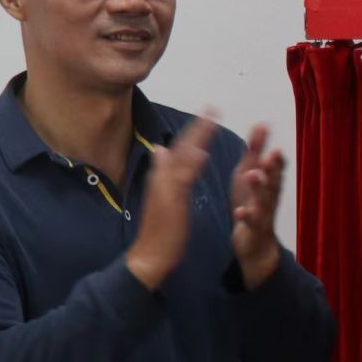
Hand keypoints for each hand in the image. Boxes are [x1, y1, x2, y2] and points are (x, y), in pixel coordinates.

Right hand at [126, 114, 218, 290]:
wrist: (149, 255)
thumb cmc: (160, 229)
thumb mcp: (163, 196)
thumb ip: (163, 173)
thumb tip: (160, 150)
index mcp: (164, 177)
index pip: (180, 149)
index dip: (194, 131)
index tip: (207, 114)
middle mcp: (163, 178)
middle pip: (182, 147)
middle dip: (198, 127)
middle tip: (213, 107)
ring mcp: (165, 189)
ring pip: (182, 158)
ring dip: (197, 138)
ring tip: (211, 119)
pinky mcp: (170, 202)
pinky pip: (181, 181)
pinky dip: (190, 167)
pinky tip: (201, 154)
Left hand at [229, 124, 284, 288]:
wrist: (255, 244)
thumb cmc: (252, 203)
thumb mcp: (251, 174)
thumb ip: (257, 151)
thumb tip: (263, 124)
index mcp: (268, 183)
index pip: (276, 168)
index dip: (276, 158)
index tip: (273, 144)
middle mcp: (269, 197)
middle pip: (273, 181)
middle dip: (272, 168)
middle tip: (270, 156)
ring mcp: (263, 214)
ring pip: (263, 200)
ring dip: (259, 187)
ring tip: (252, 175)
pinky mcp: (253, 229)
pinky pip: (251, 223)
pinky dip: (246, 216)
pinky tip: (240, 211)